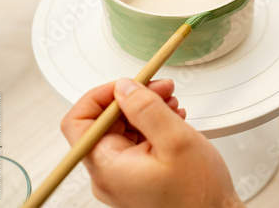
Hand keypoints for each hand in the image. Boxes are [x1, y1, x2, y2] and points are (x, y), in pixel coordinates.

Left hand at [61, 78, 243, 207]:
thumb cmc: (199, 195)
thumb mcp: (176, 140)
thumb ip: (146, 108)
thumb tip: (124, 88)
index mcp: (108, 167)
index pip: (79, 121)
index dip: (102, 95)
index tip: (128, 83)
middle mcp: (108, 175)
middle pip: (104, 123)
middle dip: (133, 99)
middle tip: (160, 88)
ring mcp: (122, 177)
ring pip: (122, 130)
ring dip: (145, 111)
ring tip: (170, 104)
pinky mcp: (136, 177)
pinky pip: (135, 144)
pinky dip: (151, 126)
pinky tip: (171, 120)